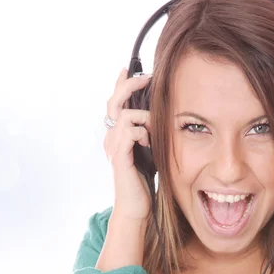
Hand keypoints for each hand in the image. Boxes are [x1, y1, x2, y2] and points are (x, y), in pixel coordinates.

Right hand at [103, 68, 152, 221]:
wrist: (136, 206)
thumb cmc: (144, 179)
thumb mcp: (150, 149)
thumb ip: (150, 132)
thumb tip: (161, 114)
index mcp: (118, 134)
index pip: (115, 102)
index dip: (121, 83)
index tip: (128, 68)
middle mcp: (111, 137)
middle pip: (114, 101)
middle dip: (129, 85)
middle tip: (146, 77)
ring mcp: (113, 146)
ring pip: (125, 115)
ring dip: (144, 117)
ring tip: (153, 131)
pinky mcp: (119, 157)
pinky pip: (129, 132)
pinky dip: (142, 132)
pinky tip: (149, 143)